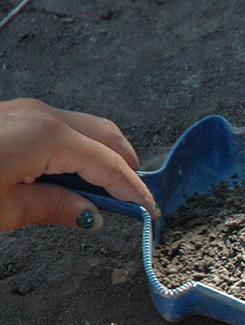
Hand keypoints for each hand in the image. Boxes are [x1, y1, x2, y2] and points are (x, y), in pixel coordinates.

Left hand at [0, 98, 158, 231]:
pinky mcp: (13, 115)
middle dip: (126, 166)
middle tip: (133, 198)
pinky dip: (78, 149)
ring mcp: (26, 111)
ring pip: (85, 128)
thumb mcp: (6, 207)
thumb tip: (90, 214)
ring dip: (101, 157)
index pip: (109, 165)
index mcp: (48, 137)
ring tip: (101, 191)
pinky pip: (61, 127)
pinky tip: (71, 175)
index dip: (134, 190)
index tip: (150, 210)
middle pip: (106, 136)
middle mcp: (41, 115)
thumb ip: (54, 207)